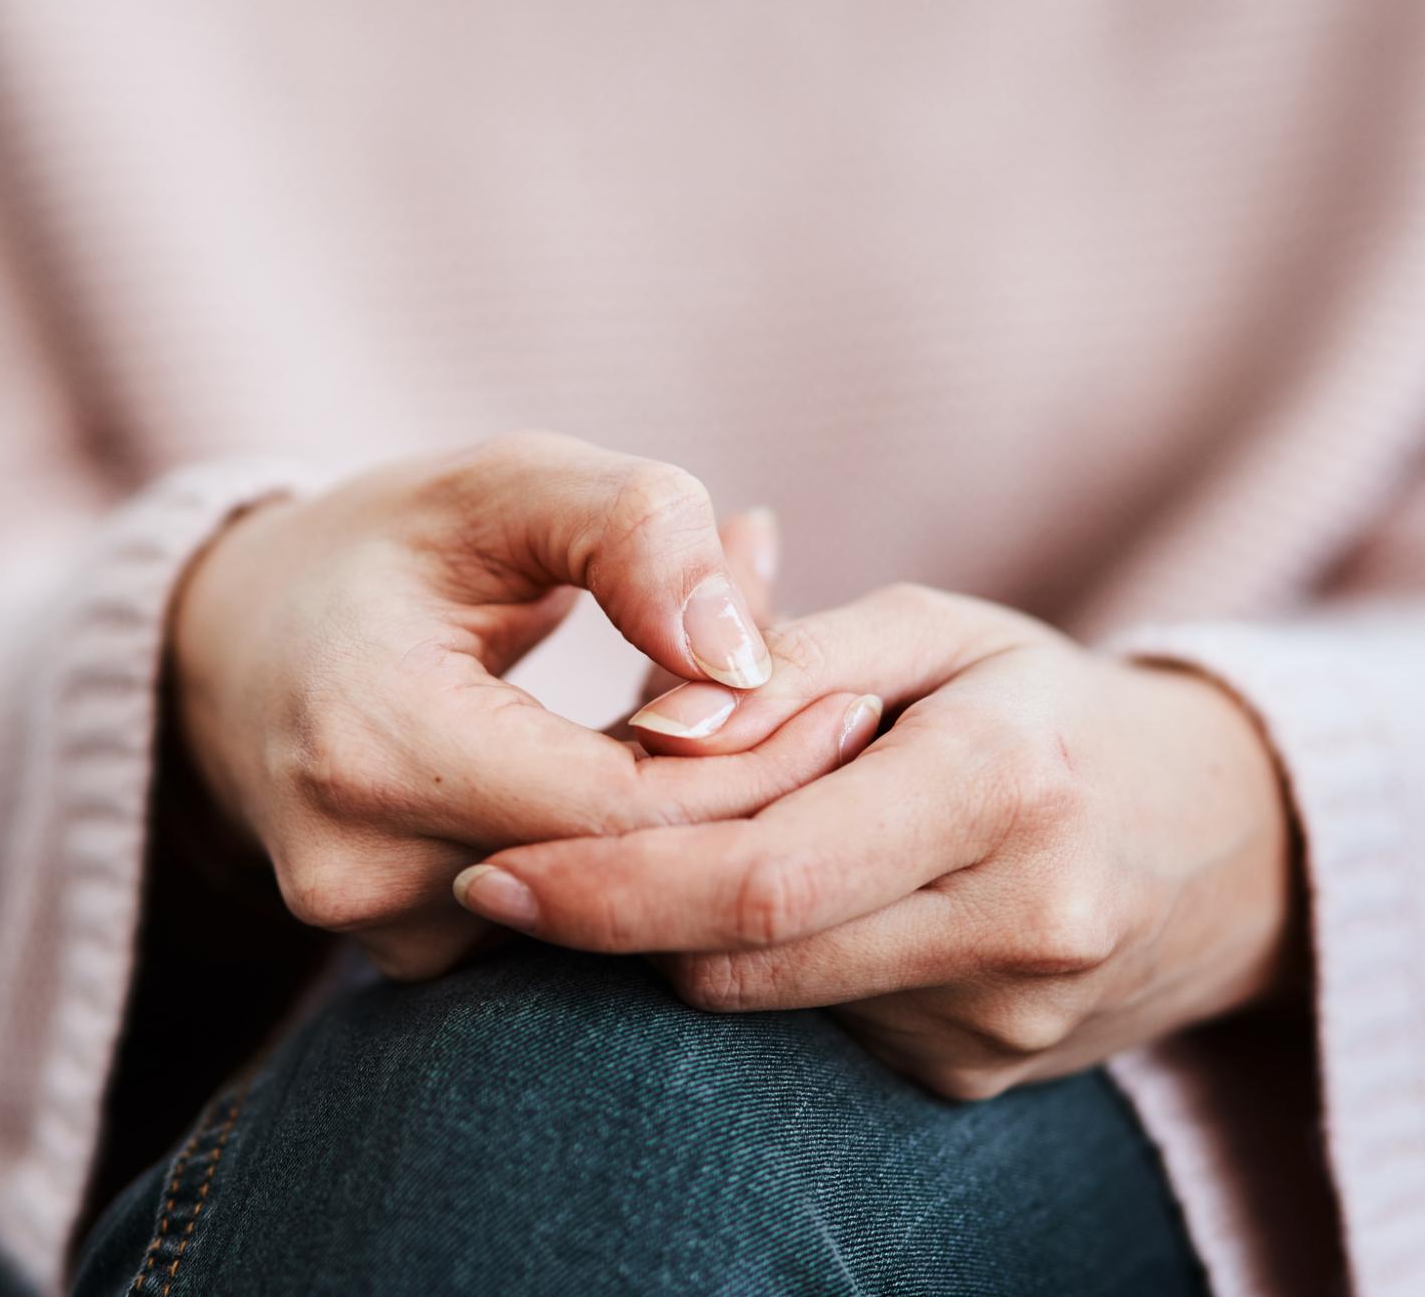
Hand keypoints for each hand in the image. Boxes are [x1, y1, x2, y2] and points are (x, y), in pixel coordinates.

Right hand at [170, 433, 872, 978]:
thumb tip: (748, 659)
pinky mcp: (400, 963)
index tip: (849, 701)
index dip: (758, 764)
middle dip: (743, 802)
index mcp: (374, 740)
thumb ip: (635, 533)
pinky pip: (560, 927)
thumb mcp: (503, 484)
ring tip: (733, 726)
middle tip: (832, 716)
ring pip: (605, 916)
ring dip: (687, 831)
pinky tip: (648, 779)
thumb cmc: (381, 548)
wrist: (230, 650)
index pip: (630, 809)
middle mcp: (360, 869)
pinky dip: (623, 858)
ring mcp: (373, 935)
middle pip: (629, 879)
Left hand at [453, 583, 1298, 1096]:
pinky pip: (812, 1027)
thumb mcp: (931, 630)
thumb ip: (786, 660)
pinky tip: (797, 900)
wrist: (1214, 838)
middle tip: (513, 877)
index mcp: (1005, 784)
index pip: (759, 876)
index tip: (491, 875)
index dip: (606, 885)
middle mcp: (1017, 923)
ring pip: (763, 1001)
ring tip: (696, 846)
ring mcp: (1002, 1022)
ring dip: (689, 934)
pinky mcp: (977, 1075)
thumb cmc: (1038, 703)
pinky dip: (767, 966)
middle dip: (612, 920)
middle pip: (742, 960)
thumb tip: (650, 729)